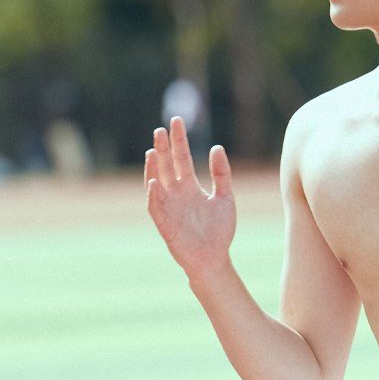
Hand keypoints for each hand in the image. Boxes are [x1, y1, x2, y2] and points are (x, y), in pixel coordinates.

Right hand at [144, 116, 234, 275]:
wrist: (214, 258)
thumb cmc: (219, 230)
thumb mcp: (225, 197)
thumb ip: (221, 174)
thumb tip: (216, 147)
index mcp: (190, 186)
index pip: (182, 158)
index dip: (179, 140)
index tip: (176, 121)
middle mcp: (176, 193)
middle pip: (167, 166)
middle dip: (164, 148)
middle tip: (160, 129)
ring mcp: (168, 207)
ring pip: (157, 182)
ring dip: (154, 168)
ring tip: (153, 151)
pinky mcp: (164, 223)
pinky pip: (156, 207)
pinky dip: (153, 195)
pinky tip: (154, 182)